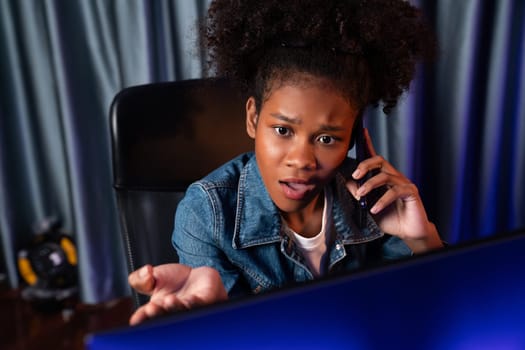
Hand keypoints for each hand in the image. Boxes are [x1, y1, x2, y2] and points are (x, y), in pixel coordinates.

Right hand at [128, 263, 227, 325]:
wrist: (197, 275)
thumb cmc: (174, 281)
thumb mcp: (152, 276)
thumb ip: (140, 278)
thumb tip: (145, 272)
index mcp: (157, 309)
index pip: (145, 317)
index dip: (141, 318)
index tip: (136, 318)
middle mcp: (172, 312)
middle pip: (164, 316)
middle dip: (157, 314)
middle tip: (151, 308)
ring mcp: (189, 308)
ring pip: (182, 311)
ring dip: (175, 307)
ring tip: (169, 300)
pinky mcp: (206, 301)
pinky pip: (201, 304)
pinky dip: (195, 303)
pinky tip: (189, 299)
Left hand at [345, 128, 442, 252]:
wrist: (409, 233)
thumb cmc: (390, 218)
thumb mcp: (369, 206)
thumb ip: (359, 194)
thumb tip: (347, 182)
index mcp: (384, 177)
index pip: (375, 158)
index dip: (369, 144)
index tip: (362, 132)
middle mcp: (394, 177)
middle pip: (379, 161)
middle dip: (365, 165)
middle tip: (355, 176)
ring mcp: (404, 183)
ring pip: (385, 176)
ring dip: (369, 185)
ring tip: (360, 196)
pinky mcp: (411, 192)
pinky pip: (395, 191)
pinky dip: (382, 200)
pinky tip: (375, 209)